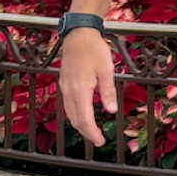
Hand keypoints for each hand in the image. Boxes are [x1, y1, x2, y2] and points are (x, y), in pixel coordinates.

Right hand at [59, 28, 117, 148]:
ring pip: (69, 113)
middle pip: (75, 119)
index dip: (92, 133)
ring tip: (91, 130)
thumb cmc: (94, 49)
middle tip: (98, 139)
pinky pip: (67, 104)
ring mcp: (65, 87)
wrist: (78, 34)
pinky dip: (75, 114)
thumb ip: (108, 91)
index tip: (100, 141)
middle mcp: (69, 91)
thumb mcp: (107, 69)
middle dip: (86, 132)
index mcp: (80, 90)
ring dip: (80, 124)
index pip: (84, 119)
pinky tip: (82, 114)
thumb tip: (112, 110)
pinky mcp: (64, 83)